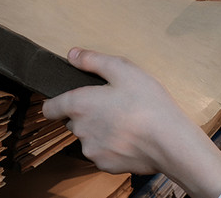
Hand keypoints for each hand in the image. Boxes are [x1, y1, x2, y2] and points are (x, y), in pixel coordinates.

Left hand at [43, 48, 220, 197]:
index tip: (70, 98)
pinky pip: (103, 152)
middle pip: (73, 120)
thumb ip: (92, 60)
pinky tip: (130, 137)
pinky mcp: (106, 165)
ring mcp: (92, 150)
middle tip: (112, 104)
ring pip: (89, 137)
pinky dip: (112, 145)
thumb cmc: (148, 103)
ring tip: (125, 120)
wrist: (170, 142)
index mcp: (79, 105)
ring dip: (100, 129)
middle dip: (87, 113)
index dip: (57, 102)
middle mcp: (80, 130)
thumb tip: (72, 54)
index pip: (50, 108)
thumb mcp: (123, 70)